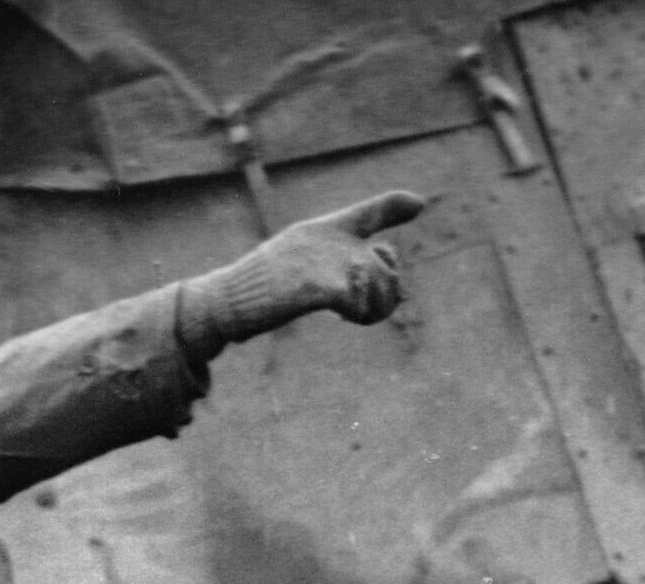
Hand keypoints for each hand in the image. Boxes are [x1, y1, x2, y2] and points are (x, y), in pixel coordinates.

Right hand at [176, 189, 425, 350]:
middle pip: (387, 264)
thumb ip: (331, 261)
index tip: (418, 204)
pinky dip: (360, 314)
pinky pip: (360, 301)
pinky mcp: (317, 286)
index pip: (367, 212)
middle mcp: (327, 239)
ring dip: (378, 309)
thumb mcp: (295, 262)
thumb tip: (370, 263)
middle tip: (366, 311)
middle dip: (387, 292)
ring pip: (381, 284)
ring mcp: (323, 261)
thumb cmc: (259, 289)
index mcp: (321, 230)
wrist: (226, 300)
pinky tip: (343, 318)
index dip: (394, 205)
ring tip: (357, 317)